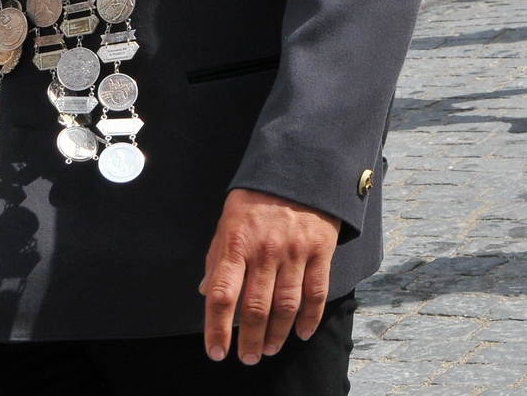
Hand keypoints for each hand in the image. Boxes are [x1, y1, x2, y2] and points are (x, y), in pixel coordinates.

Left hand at [200, 188, 340, 364]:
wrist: (299, 167)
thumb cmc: (257, 198)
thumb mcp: (227, 222)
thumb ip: (217, 258)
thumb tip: (206, 294)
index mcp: (236, 244)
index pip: (221, 296)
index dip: (216, 329)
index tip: (217, 352)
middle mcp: (264, 251)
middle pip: (254, 308)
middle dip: (249, 340)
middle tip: (248, 358)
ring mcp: (294, 251)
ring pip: (285, 306)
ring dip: (276, 334)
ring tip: (268, 349)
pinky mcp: (320, 250)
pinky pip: (316, 292)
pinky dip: (309, 318)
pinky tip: (301, 333)